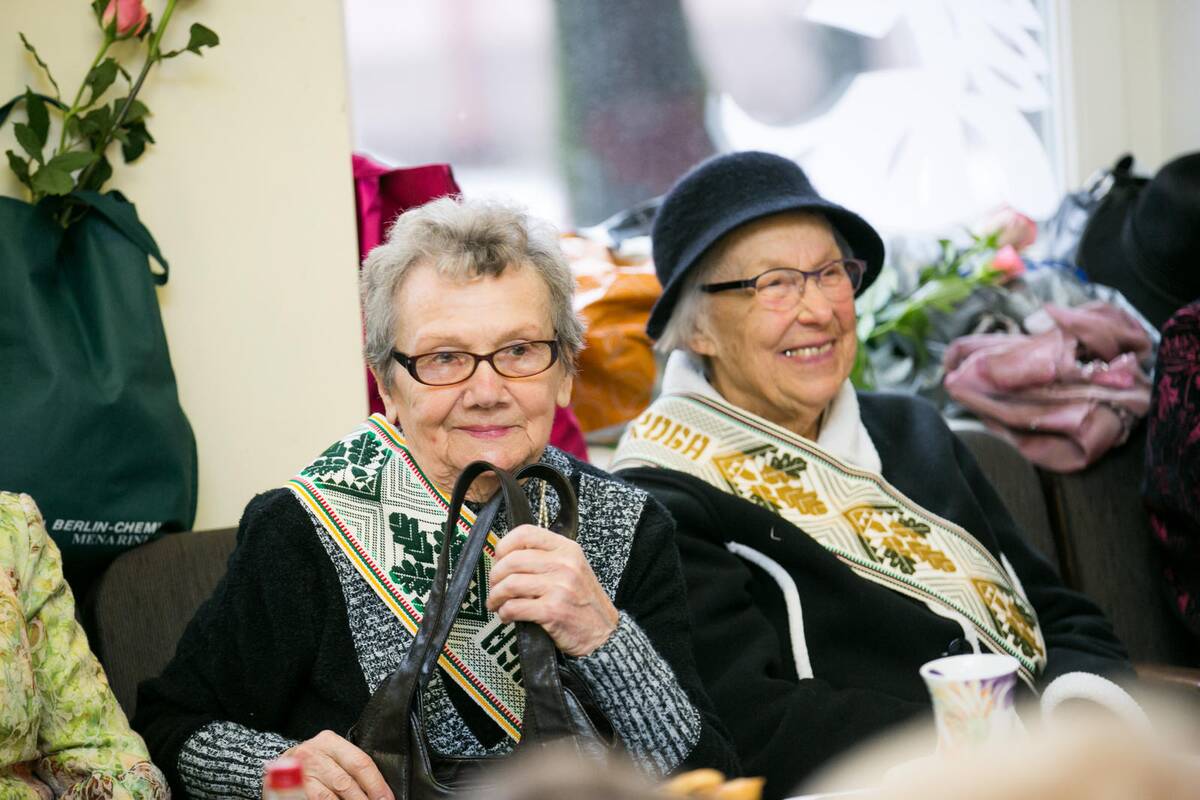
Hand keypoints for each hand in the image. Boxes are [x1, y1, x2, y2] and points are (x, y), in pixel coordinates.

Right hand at [282, 730, 393, 799]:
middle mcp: (312, 754)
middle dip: (364, 799)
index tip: (387, 799)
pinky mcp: (289, 791)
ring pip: (329, 798)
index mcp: (329, 741)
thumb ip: (350, 766)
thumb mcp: (331, 756)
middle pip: (346, 783)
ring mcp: (298, 774)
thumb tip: (380, 789)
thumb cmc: (312, 764)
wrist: (277, 770)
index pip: (360, 763)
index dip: (377, 785)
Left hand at [487, 524, 618, 655]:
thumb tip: (506, 557)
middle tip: (494, 587)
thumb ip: (546, 558)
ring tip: (497, 604)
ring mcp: (559, 587)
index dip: (504, 546)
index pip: (525, 533)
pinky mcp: (553, 610)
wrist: (604, 633)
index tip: (498, 559)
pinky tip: (507, 616)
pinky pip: (514, 607)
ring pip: (510, 584)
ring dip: (496, 596)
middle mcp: (564, 564)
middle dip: (495, 576)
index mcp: (567, 549)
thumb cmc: (584, 602)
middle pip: (512, 560)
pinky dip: (504, 612)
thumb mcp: (572, 568)